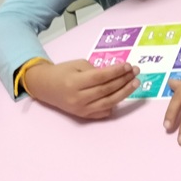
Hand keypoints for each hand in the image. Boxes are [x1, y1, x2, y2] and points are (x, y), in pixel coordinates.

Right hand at [25, 59, 139, 118]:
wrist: (45, 87)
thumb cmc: (62, 72)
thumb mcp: (77, 64)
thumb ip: (95, 70)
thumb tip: (116, 74)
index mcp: (74, 82)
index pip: (101, 77)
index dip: (116, 71)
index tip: (129, 66)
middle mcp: (78, 98)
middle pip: (106, 90)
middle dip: (123, 80)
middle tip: (135, 72)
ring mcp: (81, 109)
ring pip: (108, 102)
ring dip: (124, 93)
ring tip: (134, 83)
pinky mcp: (83, 116)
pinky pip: (103, 111)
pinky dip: (114, 104)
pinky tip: (122, 95)